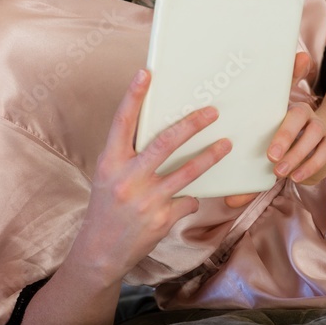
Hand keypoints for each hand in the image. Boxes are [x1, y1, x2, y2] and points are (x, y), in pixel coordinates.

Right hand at [70, 68, 231, 283]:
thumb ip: (129, 155)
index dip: (134, 96)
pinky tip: (192, 196)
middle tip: (211, 112)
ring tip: (226, 144)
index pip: (122, 122)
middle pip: (165, 143)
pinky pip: (188, 200)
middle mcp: (128, 178)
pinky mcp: (161, 219)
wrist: (100, 252)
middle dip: (192, 125)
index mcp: (110, 162)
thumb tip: (163, 132)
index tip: (146, 73)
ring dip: (210, 156)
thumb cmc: (106, 207)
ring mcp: (146, 200)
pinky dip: (193, 196)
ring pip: (187, 171)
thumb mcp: (109, 175)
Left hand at [224, 51, 325, 207]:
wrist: (312, 151)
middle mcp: (304, 114)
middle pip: (298, 116)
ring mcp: (319, 129)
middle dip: (285, 136)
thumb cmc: (277, 150)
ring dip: (297, 154)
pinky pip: (325, 153)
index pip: (287, 87)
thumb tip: (226, 201)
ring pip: (313, 136)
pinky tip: (298, 178)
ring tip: (281, 172)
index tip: (295, 63)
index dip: (294, 72)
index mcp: (283, 106)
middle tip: (270, 156)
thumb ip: (245, 174)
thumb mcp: (259, 157)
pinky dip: (311, 166)